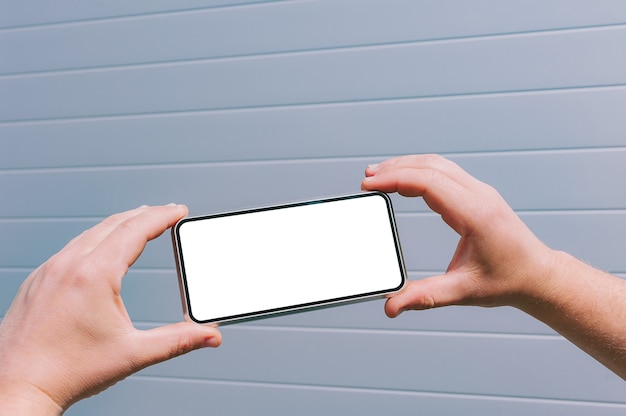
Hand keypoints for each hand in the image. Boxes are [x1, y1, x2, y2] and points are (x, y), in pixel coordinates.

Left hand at [0, 205, 221, 413]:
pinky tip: (101, 246)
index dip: (162, 216)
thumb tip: (210, 336)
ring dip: (120, 224)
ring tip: (139, 222)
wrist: (16, 388)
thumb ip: (177, 340)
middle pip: (114, 224)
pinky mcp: (37, 281)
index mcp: (94, 276)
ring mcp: (49, 271)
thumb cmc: (67, 372)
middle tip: (167, 212)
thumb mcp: (132, 354)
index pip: (135, 230)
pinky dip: (95, 238)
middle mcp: (68, 266)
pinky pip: (71, 247)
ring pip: (90, 233)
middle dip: (145, 214)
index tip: (179, 211)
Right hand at [361, 154, 556, 316]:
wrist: (538, 275)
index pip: (428, 182)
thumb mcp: (463, 292)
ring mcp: (480, 191)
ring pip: (437, 165)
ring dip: (407, 165)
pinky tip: (405, 180)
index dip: (395, 179)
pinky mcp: (478, 194)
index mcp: (476, 214)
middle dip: (395, 168)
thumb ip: (424, 298)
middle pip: (430, 166)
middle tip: (367, 178)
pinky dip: (420, 171)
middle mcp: (479, 196)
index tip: (369, 185)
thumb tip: (390, 306)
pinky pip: (445, 172)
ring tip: (379, 175)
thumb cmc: (507, 282)